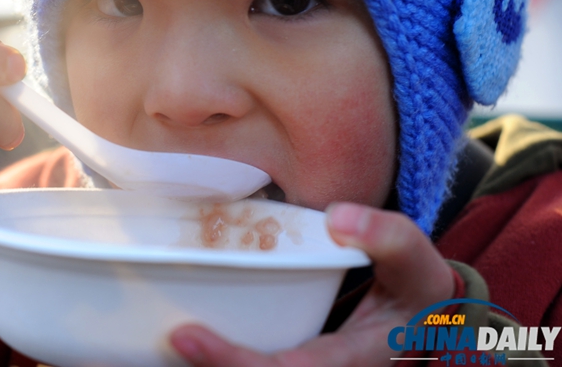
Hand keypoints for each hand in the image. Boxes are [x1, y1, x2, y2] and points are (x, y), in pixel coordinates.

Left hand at [170, 203, 454, 366]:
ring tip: (146, 346)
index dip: (234, 362)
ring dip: (201, 366)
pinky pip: (251, 363)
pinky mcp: (291, 358)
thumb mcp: (414, 260)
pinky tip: (180, 338)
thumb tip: (337, 219)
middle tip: (148, 343)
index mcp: (348, 360)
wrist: (426, 320)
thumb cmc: (414, 287)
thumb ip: (386, 236)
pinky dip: (217, 354)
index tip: (184, 336)